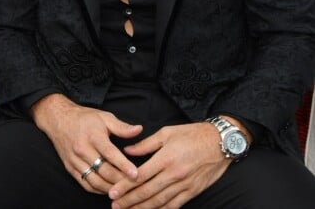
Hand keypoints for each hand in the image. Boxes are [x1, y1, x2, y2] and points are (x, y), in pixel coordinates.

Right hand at [32, 95, 141, 194]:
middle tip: (134, 185)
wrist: (58, 119)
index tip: (136, 174)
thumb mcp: (104, 117)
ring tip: (123, 190)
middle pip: (104, 171)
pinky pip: (85, 183)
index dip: (124, 165)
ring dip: (110, 188)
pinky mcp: (70, 167)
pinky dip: (98, 189)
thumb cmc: (84, 118)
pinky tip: (108, 188)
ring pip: (95, 181)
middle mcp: (82, 149)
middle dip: (120, 180)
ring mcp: (74, 160)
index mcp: (93, 135)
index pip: (110, 153)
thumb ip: (122, 126)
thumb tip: (139, 130)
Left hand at [109, 122, 229, 207]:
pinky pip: (175, 205)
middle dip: (129, 200)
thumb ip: (146, 144)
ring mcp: (184, 185)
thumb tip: (127, 151)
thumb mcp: (167, 132)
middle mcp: (174, 174)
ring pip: (159, 201)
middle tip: (115, 206)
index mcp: (165, 158)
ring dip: (142, 208)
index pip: (140, 176)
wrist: (220, 143)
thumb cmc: (192, 134)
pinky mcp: (193, 191)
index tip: (113, 192)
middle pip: (147, 192)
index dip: (125, 186)